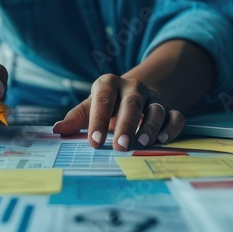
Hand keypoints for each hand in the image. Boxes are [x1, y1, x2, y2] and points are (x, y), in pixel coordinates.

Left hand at [52, 74, 184, 150]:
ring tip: (141, 144)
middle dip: (126, 125)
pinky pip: (176, 117)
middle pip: (132, 102)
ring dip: (150, 127)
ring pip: (156, 109)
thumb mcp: (89, 108)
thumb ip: (75, 119)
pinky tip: (162, 140)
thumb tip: (57, 130)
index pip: (103, 99)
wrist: (134, 96)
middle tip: (120, 147)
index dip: (98, 120)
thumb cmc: (106, 106)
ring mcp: (153, 98)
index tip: (94, 142)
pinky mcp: (169, 109)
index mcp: (109, 84)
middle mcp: (133, 88)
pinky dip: (171, 128)